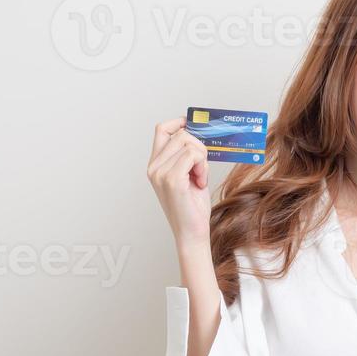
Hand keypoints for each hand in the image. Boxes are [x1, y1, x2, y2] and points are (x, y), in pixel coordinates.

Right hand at [145, 117, 210, 249]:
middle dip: (198, 147)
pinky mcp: (172, 180)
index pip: (162, 129)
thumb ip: (187, 155)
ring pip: (189, 143)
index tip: (193, 126)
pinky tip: (200, 182)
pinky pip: (193, 155)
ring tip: (199, 178)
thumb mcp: (188, 175)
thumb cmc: (192, 207)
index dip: (179, 123)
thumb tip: (197, 132)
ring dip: (202, 159)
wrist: (191, 233)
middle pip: (181, 134)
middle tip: (200, 169)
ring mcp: (161, 173)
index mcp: (155, 165)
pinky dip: (202, 167)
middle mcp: (154, 167)